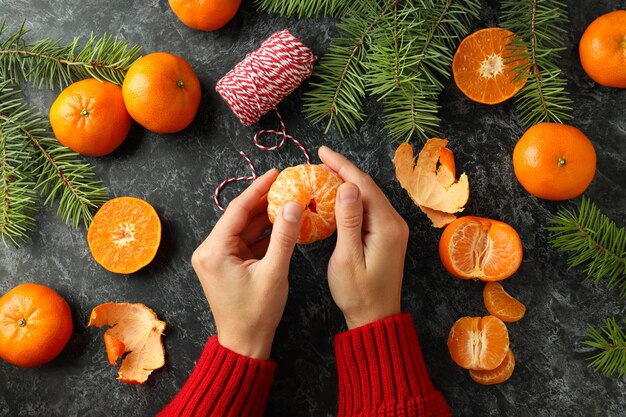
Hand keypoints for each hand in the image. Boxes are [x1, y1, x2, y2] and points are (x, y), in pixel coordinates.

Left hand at [191, 169, 302, 358]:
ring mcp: (217, 257)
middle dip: (263, 201)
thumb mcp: (274, 272)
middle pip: (239, 216)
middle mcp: (210, 250)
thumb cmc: (256, 313)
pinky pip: (245, 241)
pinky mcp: (226, 264)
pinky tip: (282, 224)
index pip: (237, 210)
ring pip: (244, 228)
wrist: (244, 343)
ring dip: (265, 217)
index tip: (276, 173)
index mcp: (214, 250)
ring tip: (288, 201)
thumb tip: (293, 205)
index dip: (258, 188)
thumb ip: (284, 236)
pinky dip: (262, 233)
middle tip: (286, 185)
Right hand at [319, 146, 408, 328]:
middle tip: (319, 160)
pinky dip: (352, 199)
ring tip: (324, 172)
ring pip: (368, 197)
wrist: (376, 318)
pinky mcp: (387, 236)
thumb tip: (346, 186)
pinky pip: (369, 209)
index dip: (342, 165)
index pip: (363, 185)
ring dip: (347, 183)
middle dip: (344, 170)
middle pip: (368, 187)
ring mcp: (393, 230)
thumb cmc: (359, 293)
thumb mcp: (348, 258)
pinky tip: (337, 196)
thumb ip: (347, 221)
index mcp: (387, 226)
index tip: (322, 151)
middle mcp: (395, 223)